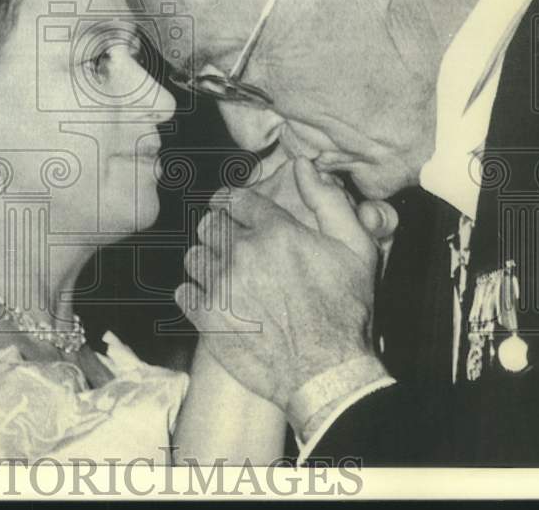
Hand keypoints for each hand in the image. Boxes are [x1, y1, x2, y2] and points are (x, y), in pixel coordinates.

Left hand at [175, 157, 393, 414]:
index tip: (232, 209)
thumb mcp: (355, 248)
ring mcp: (221, 287)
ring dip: (208, 262)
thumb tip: (303, 164)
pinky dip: (196, 293)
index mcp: (276, 232)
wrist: (327, 373)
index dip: (234, 203)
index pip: (237, 200)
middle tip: (233, 246)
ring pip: (195, 257)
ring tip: (226, 275)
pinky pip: (184, 291)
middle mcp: (243, 254)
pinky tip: (215, 300)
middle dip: (220, 231)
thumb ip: (329, 200)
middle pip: (210, 224)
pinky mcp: (207, 318)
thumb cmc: (345, 310)